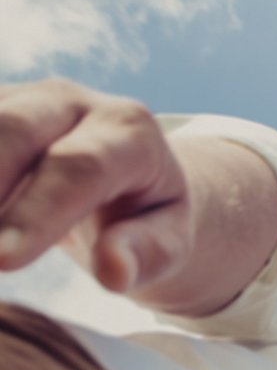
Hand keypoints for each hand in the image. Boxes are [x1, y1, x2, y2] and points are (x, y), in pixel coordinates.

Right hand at [0, 78, 190, 293]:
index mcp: (128, 130)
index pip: (80, 168)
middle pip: (11, 129)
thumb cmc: (145, 213)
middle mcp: (68, 100)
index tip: (3, 261)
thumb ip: (147, 254)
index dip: (38, 213)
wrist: (123, 174)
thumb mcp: (168, 239)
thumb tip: (115, 273)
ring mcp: (17, 96)